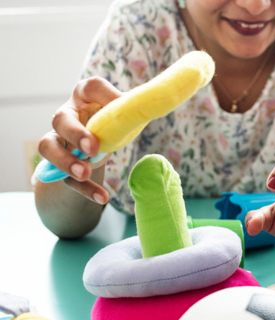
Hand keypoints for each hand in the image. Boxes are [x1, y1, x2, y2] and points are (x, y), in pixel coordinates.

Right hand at [37, 77, 121, 203]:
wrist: (95, 148)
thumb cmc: (111, 124)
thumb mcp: (124, 116)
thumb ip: (131, 111)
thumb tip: (147, 105)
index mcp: (86, 97)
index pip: (90, 87)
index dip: (103, 94)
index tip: (119, 106)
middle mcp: (67, 116)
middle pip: (60, 119)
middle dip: (75, 133)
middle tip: (92, 148)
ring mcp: (59, 140)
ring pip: (48, 147)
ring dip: (65, 161)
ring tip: (84, 173)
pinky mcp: (61, 166)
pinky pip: (67, 178)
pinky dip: (85, 189)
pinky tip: (102, 198)